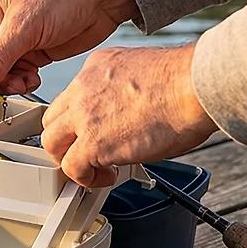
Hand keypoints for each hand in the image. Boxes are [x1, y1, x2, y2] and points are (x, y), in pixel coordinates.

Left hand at [41, 44, 216, 186]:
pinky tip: (104, 178)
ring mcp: (84, 116)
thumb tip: (132, 110)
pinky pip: (72, 168)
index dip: (76, 119)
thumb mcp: (141, 69)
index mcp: (96, 68)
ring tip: (91, 169)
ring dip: (69, 160)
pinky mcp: (92, 142)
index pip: (70, 97)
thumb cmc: (186, 81)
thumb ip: (126, 87)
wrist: (194, 86)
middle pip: (52, 120)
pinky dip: (85, 179)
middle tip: (82, 152)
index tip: (88, 131)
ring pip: (52, 143)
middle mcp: (83, 89)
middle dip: (65, 139)